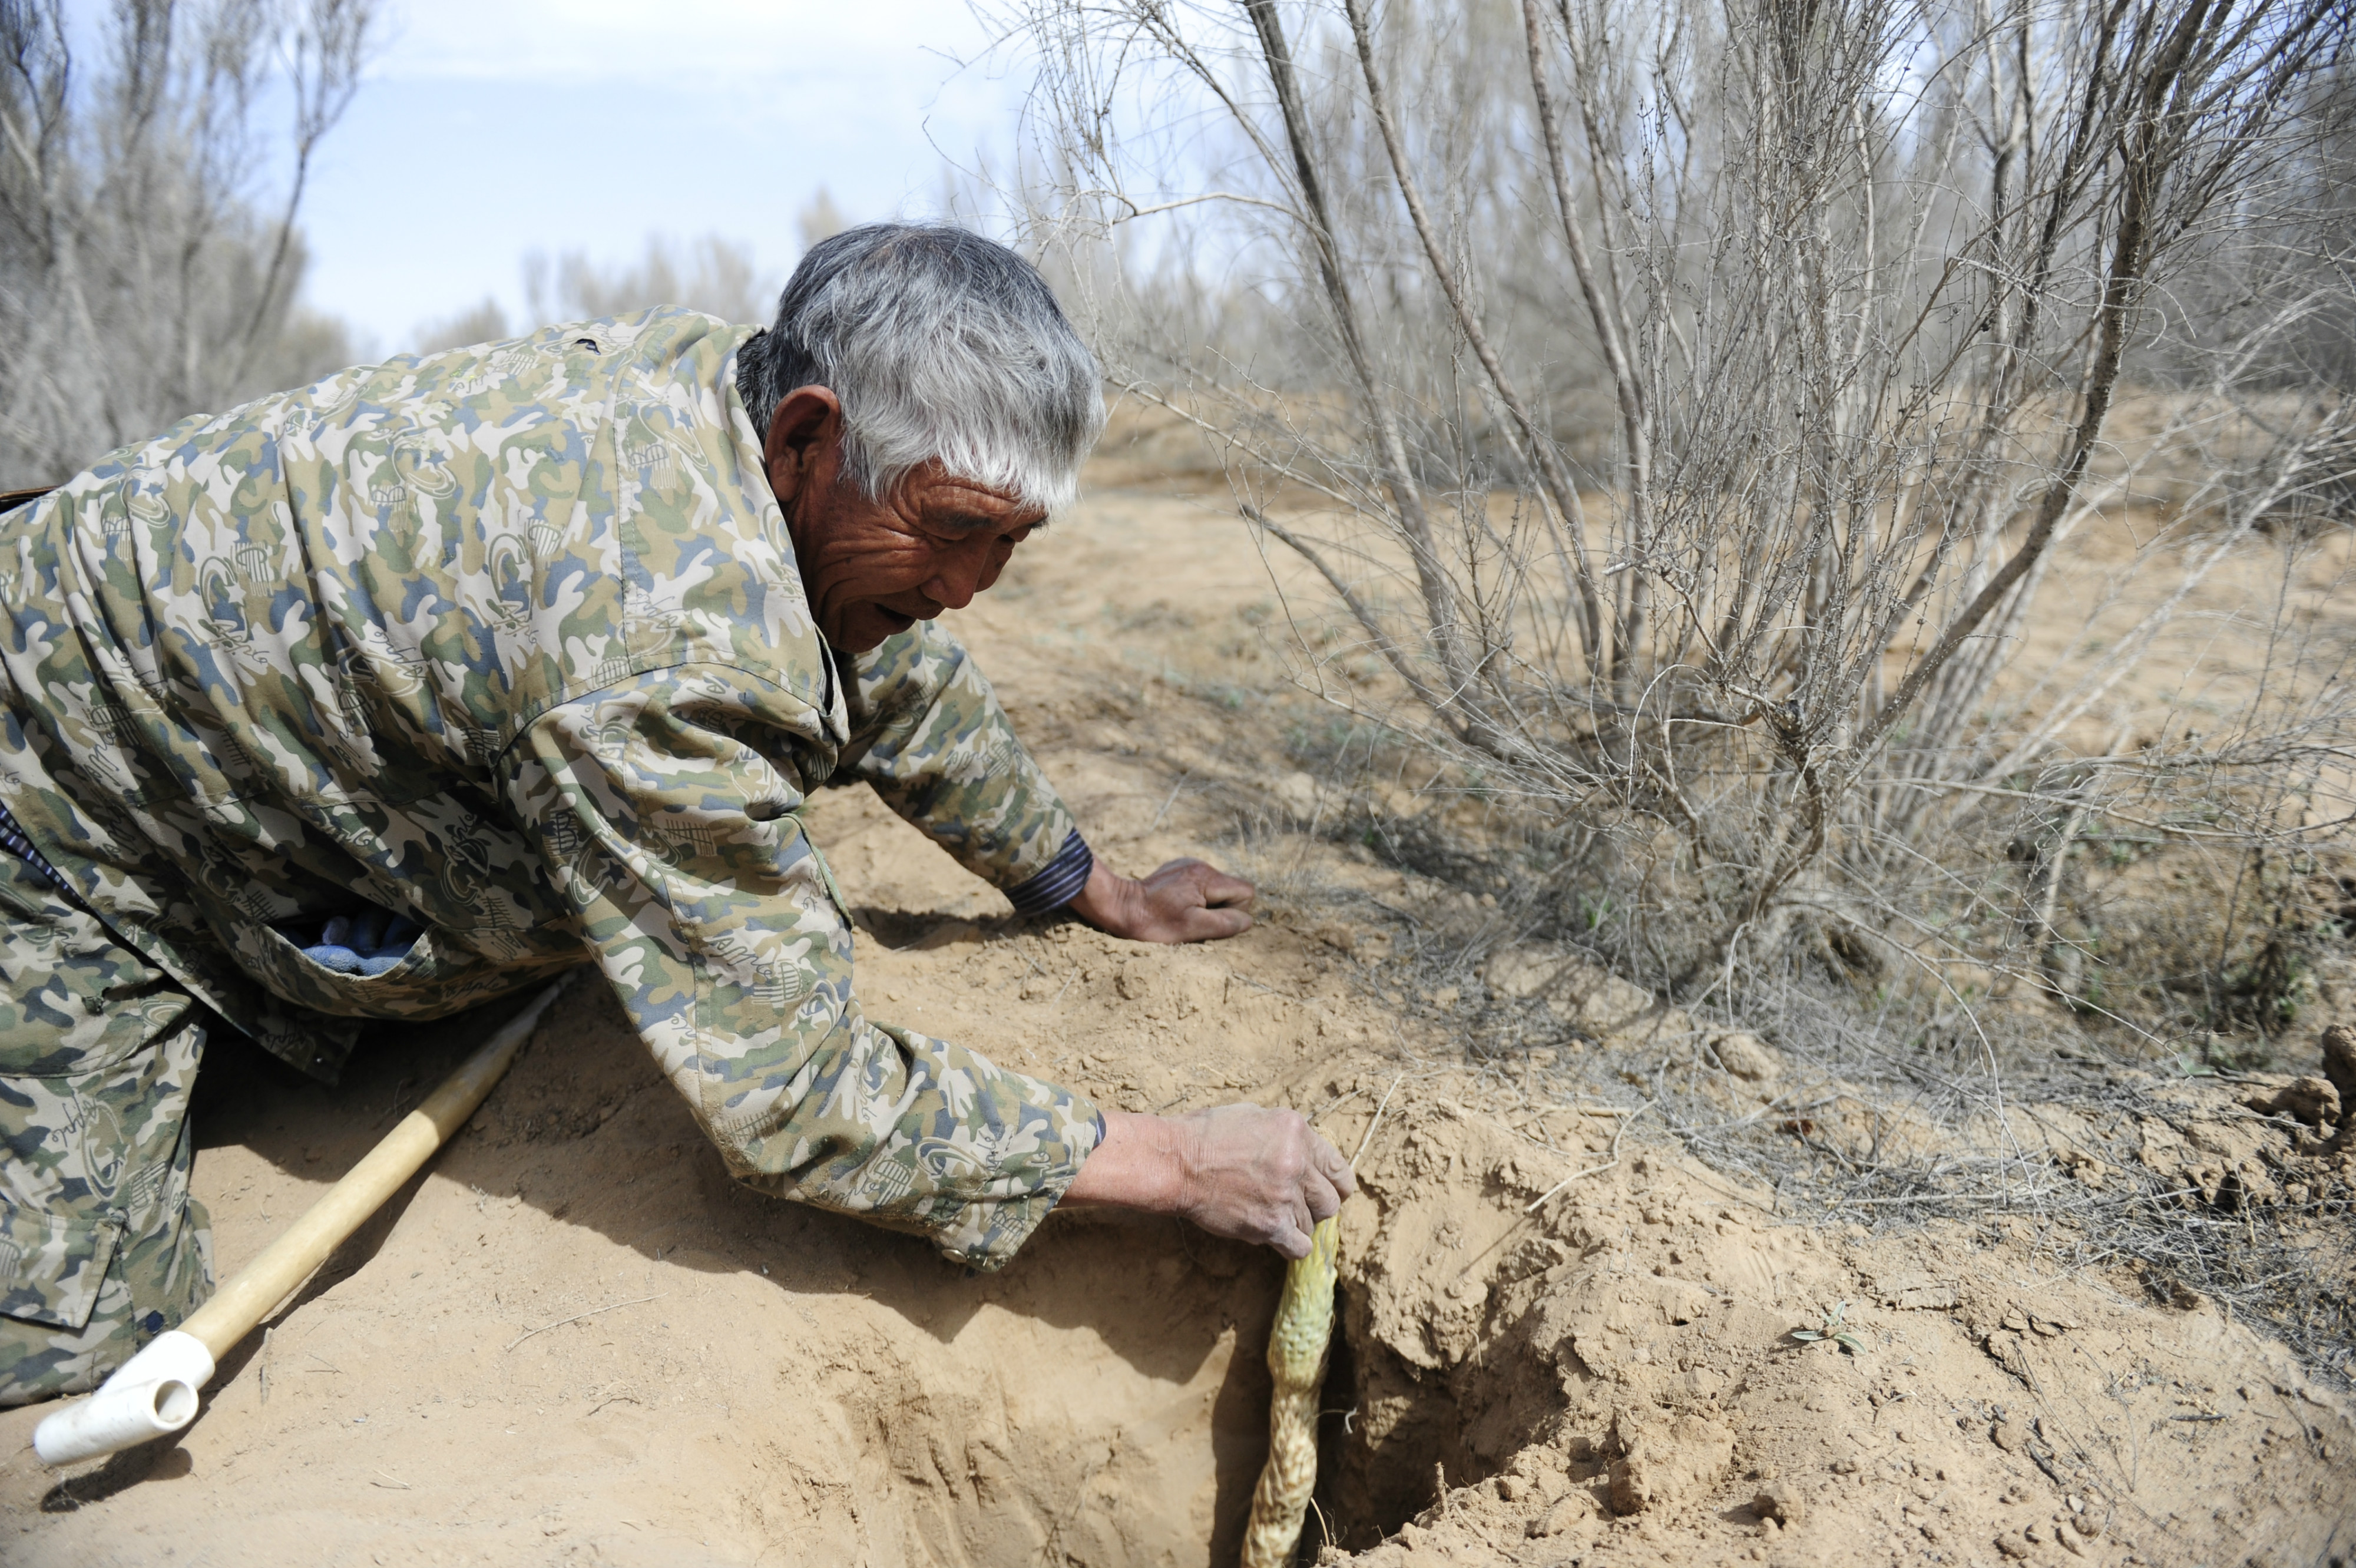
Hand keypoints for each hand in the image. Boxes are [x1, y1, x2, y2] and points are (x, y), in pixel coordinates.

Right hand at [1062, 1105, 1354, 1257]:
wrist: (1177, 1162)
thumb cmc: (1207, 1135)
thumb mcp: (1254, 1117)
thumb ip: (1288, 1135)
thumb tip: (1308, 1153)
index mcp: (1297, 1132)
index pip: (1339, 1168)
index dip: (1336, 1184)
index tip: (1329, 1191)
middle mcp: (1297, 1163)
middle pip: (1330, 1200)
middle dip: (1317, 1206)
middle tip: (1298, 1205)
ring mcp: (1284, 1196)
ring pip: (1313, 1224)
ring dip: (1297, 1223)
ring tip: (1272, 1214)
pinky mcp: (1269, 1224)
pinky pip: (1299, 1247)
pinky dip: (1291, 1245)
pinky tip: (1277, 1237)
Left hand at [1065, 857, 1253, 943]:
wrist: (1118, 906)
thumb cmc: (1154, 922)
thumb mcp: (1192, 928)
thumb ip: (1225, 923)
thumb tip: (1246, 921)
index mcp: (1207, 877)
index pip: (1245, 892)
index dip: (1234, 911)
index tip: (1209, 919)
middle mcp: (1200, 865)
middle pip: (1231, 890)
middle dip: (1218, 908)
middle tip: (1192, 918)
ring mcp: (1188, 865)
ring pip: (1215, 889)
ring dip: (1205, 904)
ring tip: (1181, 912)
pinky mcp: (1177, 869)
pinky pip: (1200, 885)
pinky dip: (1193, 898)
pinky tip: (1174, 905)